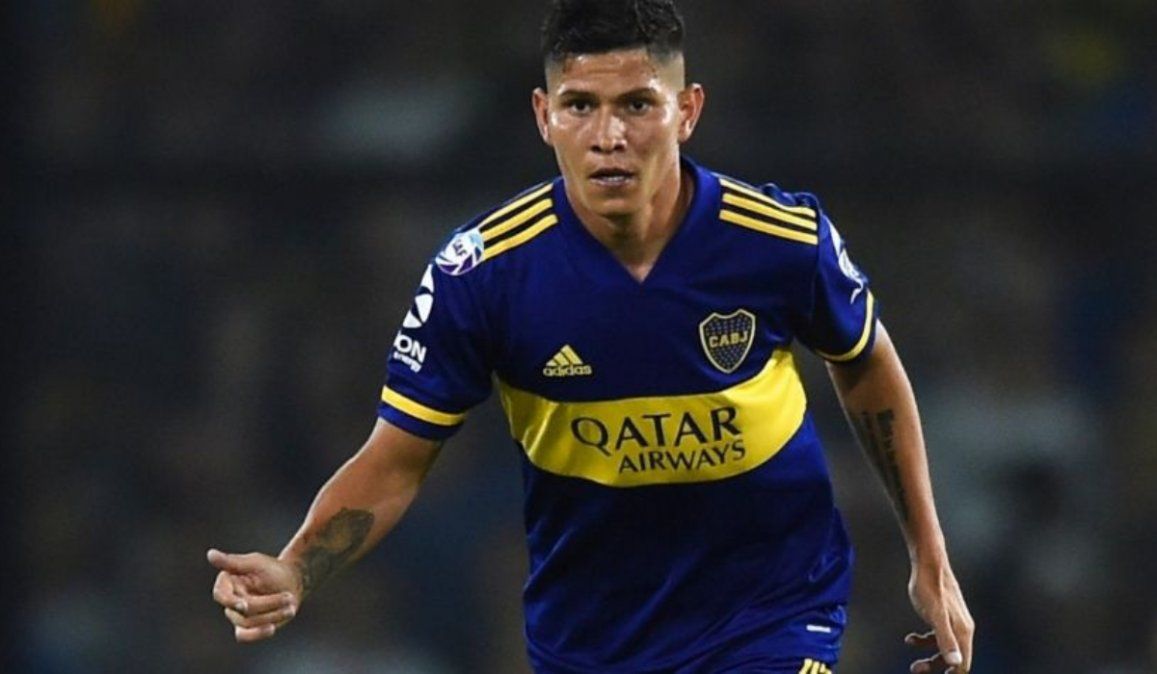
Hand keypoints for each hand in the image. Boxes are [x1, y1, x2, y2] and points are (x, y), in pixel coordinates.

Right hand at [207, 548, 301, 642]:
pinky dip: (257, 634)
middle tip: (289, 597)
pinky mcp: (247, 626)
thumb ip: (233, 562)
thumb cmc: (273, 570)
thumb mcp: (255, 563)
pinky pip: (244, 636)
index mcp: (228, 582)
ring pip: (248, 622)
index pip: (220, 594)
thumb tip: (210, 554)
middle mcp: (230, 599)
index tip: (244, 605)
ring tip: (292, 607)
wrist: (291, 582)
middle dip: (267, 604)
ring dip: (272, 615)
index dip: (230, 602)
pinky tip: (272, 628)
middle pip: (241, 610)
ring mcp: (237, 614)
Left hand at [905, 557, 974, 672]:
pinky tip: (910, 638)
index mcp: (962, 632)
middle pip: (953, 659)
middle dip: (935, 666)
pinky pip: (937, 635)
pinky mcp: (942, 615)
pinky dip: (924, 640)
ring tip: (911, 655)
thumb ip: (945, 639)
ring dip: (928, 655)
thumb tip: (956, 663)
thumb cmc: (930, 587)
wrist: (928, 563)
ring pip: (944, 648)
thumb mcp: (935, 616)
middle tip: (915, 669)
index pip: (963, 664)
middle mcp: (961, 629)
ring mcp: (952, 621)